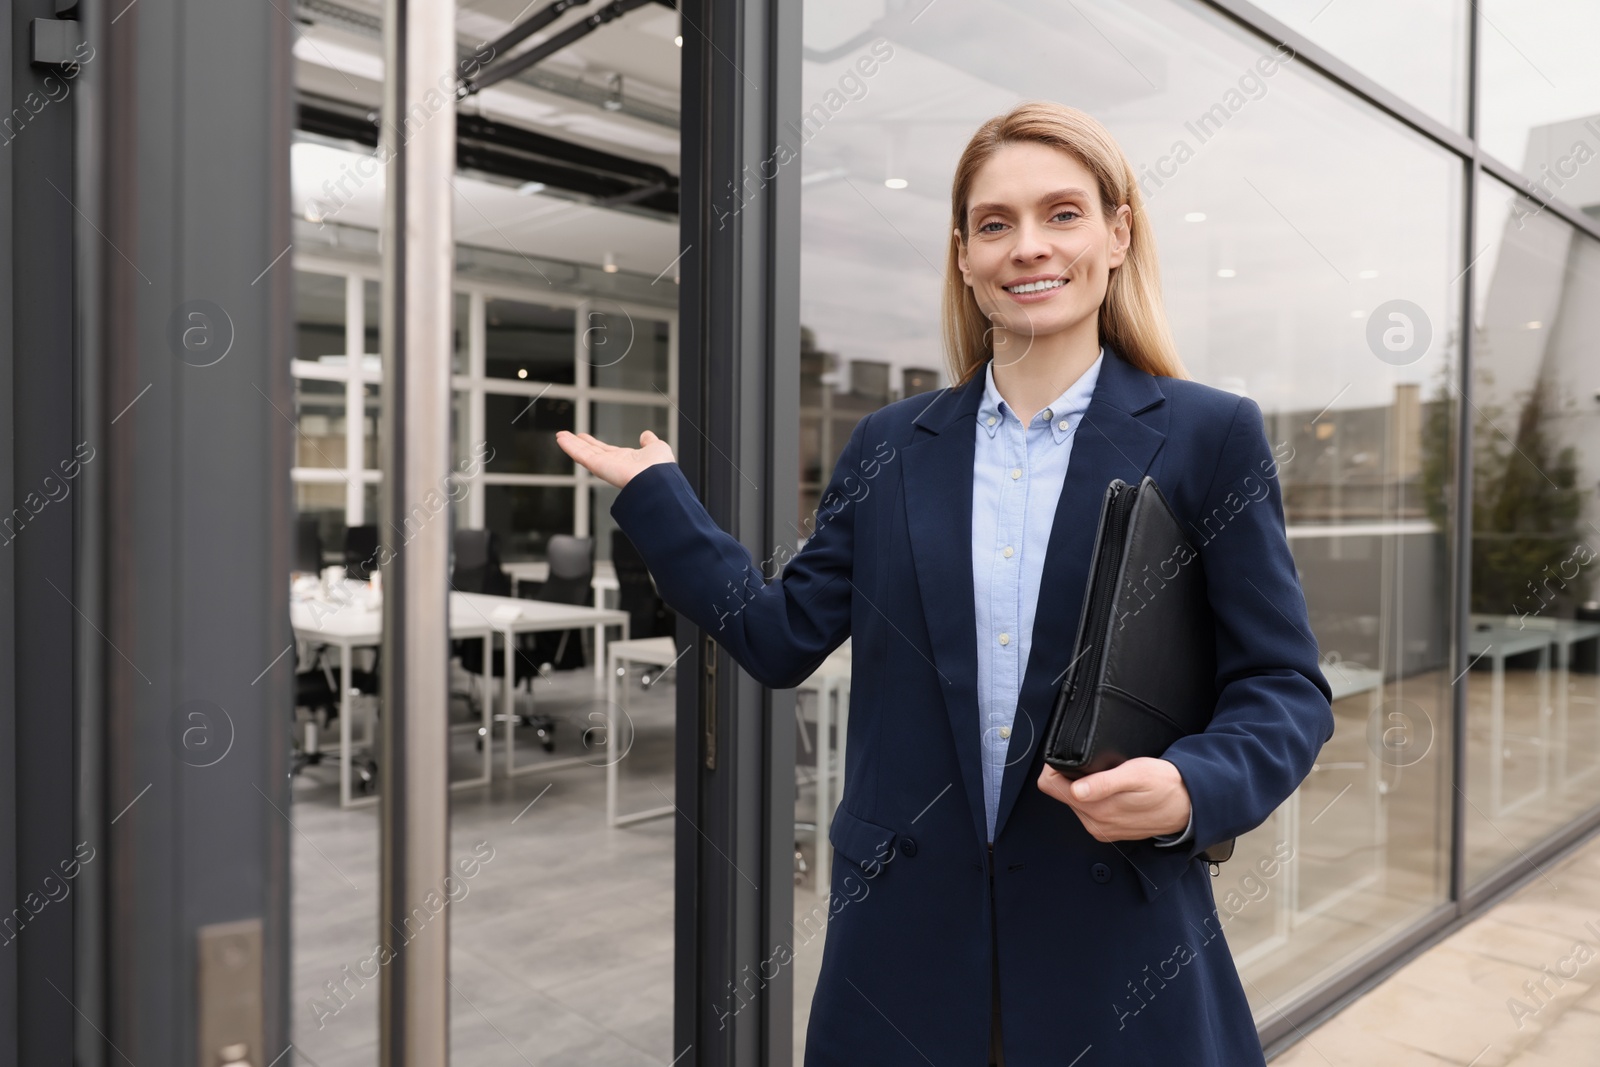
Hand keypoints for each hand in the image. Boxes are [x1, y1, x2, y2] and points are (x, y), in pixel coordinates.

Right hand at [555, 429, 676, 489]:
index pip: (605, 450)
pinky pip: (581, 455)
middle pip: (591, 451)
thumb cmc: (660, 468)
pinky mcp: (598, 466)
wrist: (657, 480)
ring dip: (570, 444)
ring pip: (583, 453)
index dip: (594, 443)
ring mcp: (604, 465)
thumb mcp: (656, 447)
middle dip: (579, 444)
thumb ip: (649, 441)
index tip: (584, 437)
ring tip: (559, 436)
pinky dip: (570, 447)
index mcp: (626, 459)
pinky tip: (561, 439)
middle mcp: (613, 463)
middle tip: (566, 436)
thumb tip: (646, 434)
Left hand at [1036, 758, 1189, 842]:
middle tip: (1094, 764)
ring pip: (1074, 799)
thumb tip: (1076, 790)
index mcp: (1096, 810)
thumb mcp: (1136, 775)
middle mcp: (1094, 823)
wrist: (1188, 805)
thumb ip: (1104, 783)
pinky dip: (1095, 795)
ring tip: (1106, 776)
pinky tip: (1111, 788)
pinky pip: (1088, 808)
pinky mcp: (1108, 828)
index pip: (1050, 786)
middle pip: (1060, 791)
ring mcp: (1100, 828)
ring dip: (1083, 785)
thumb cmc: (1164, 786)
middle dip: (1071, 775)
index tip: (1069, 756)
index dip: (1054, 767)